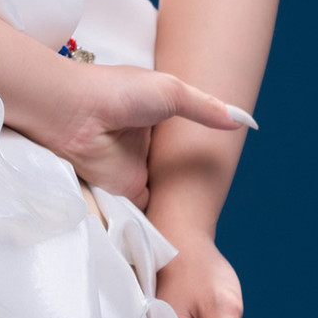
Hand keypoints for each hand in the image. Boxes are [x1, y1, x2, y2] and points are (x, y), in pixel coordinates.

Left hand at [53, 65, 251, 208]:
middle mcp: (145, 145)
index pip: (185, 135)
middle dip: (193, 179)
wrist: (74, 114)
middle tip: (221, 191)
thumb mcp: (172, 91)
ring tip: (208, 213)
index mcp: (156, 116)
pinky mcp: (124, 192)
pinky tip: (182, 225)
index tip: (226, 157)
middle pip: (177, 167)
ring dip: (177, 200)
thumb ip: (205, 108)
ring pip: (165, 191)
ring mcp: (135, 169)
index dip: (202, 145)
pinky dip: (160, 215)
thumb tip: (242, 122)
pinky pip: (147, 210)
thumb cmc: (119, 93)